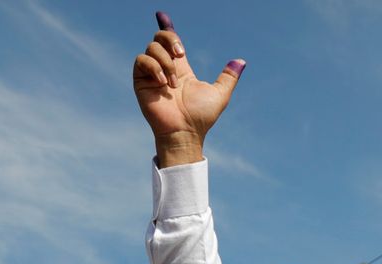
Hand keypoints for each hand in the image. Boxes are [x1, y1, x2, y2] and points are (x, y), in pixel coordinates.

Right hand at [133, 12, 244, 166]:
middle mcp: (165, 68)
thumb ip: (229, 77)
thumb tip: (241, 61)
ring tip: (173, 83)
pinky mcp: (141, 82)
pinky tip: (163, 83)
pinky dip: (154, 67)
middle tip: (181, 53)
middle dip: (170, 38)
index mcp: (181, 68)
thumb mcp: (220, 94)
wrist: (186, 131)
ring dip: (166, 62)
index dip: (166, 26)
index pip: (171, 42)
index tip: (161, 14)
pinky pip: (141, 60)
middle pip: (160, 37)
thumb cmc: (202, 117)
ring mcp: (151, 74)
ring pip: (152, 47)